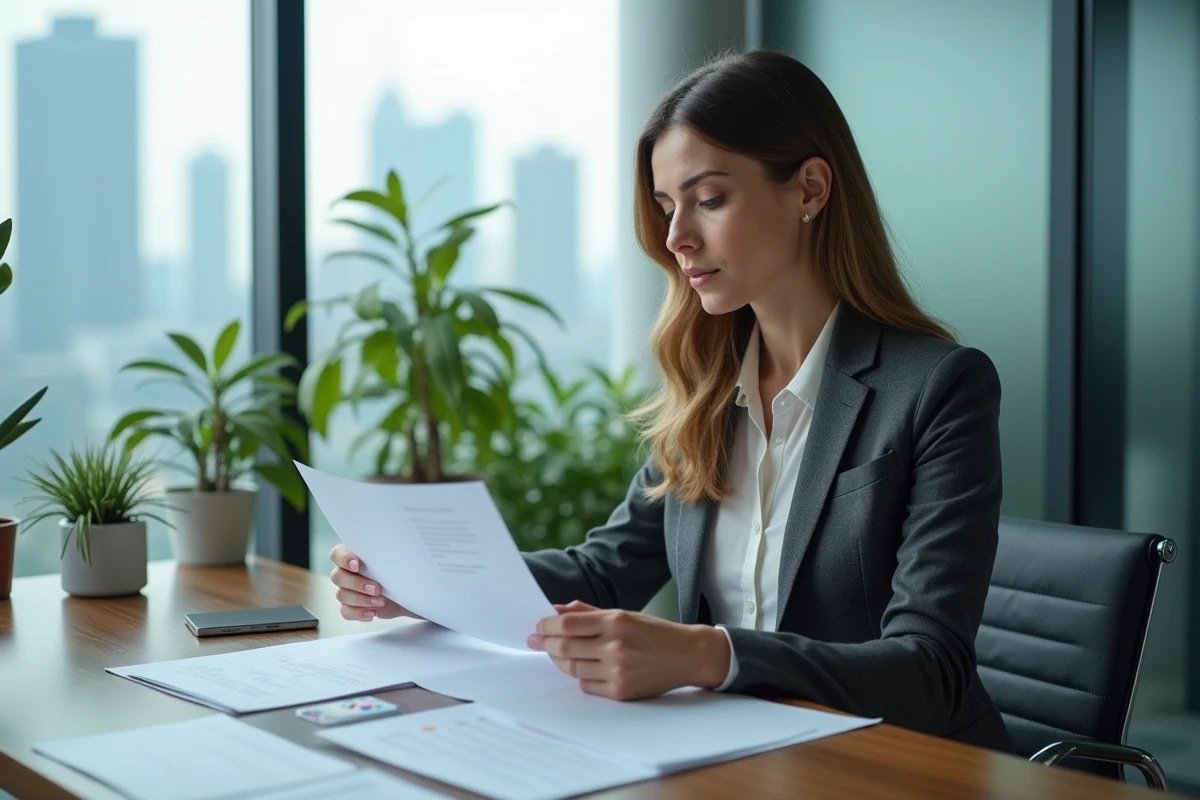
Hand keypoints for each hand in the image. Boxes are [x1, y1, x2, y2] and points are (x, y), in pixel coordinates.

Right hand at [328, 544, 422, 621]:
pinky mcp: (350, 606)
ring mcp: (346, 590)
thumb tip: (388, 550)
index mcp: (352, 555)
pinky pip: (346, 611)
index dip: (343, 559)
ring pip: (341, 595)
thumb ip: (384, 555)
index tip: (357, 565)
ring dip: (361, 600)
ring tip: (381, 602)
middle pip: (337, 577)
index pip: (336, 554)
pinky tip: (373, 613)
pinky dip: (358, 613)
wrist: (405, 591)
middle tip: (376, 589)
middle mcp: (345, 572)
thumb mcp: (393, 560)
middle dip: (357, 584)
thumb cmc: (397, 570)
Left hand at [527, 601, 730, 699]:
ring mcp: (618, 670)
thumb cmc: (653, 633)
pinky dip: (579, 676)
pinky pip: (586, 685)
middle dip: (545, 643)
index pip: (567, 624)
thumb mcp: (623, 614)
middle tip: (535, 640)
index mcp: (616, 621)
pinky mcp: (621, 691)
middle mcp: (615, 646)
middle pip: (565, 646)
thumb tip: (555, 611)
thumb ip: (588, 613)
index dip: (547, 625)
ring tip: (555, 653)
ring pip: (572, 668)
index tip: (539, 626)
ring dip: (559, 660)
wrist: (686, 655)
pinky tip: (581, 667)